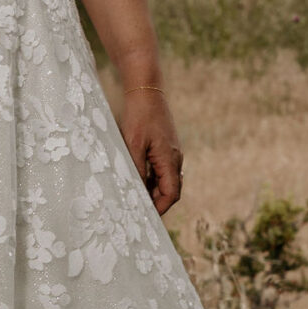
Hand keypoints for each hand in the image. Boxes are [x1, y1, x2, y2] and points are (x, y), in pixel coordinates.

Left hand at [122, 88, 182, 215]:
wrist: (146, 91)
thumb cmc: (139, 117)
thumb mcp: (132, 144)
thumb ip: (136, 169)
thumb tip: (136, 192)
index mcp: (169, 160)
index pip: (171, 194)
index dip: (159, 208)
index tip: (145, 217)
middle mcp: (175, 158)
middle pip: (170, 190)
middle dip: (156, 203)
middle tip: (137, 212)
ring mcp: (172, 152)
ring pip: (166, 180)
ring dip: (152, 191)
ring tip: (134, 198)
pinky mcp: (166, 147)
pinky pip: (162, 170)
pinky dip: (151, 179)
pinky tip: (136, 180)